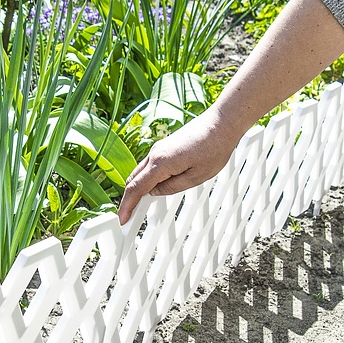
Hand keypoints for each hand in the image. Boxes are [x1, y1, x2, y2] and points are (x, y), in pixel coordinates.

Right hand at [118, 108, 238, 224]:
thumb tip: (155, 193)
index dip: (127, 206)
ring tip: (138, 206)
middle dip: (127, 199)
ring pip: (139, 172)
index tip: (122, 220)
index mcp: (161, 163)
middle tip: (127, 216)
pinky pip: (147, 166)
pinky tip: (150, 189)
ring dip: (135, 189)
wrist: (221, 123)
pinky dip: (144, 179)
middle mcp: (155, 154)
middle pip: (132, 180)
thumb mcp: (196, 177)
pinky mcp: (163, 147)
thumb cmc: (214, 148)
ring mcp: (158, 149)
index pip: (136, 188)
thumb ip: (173, 188)